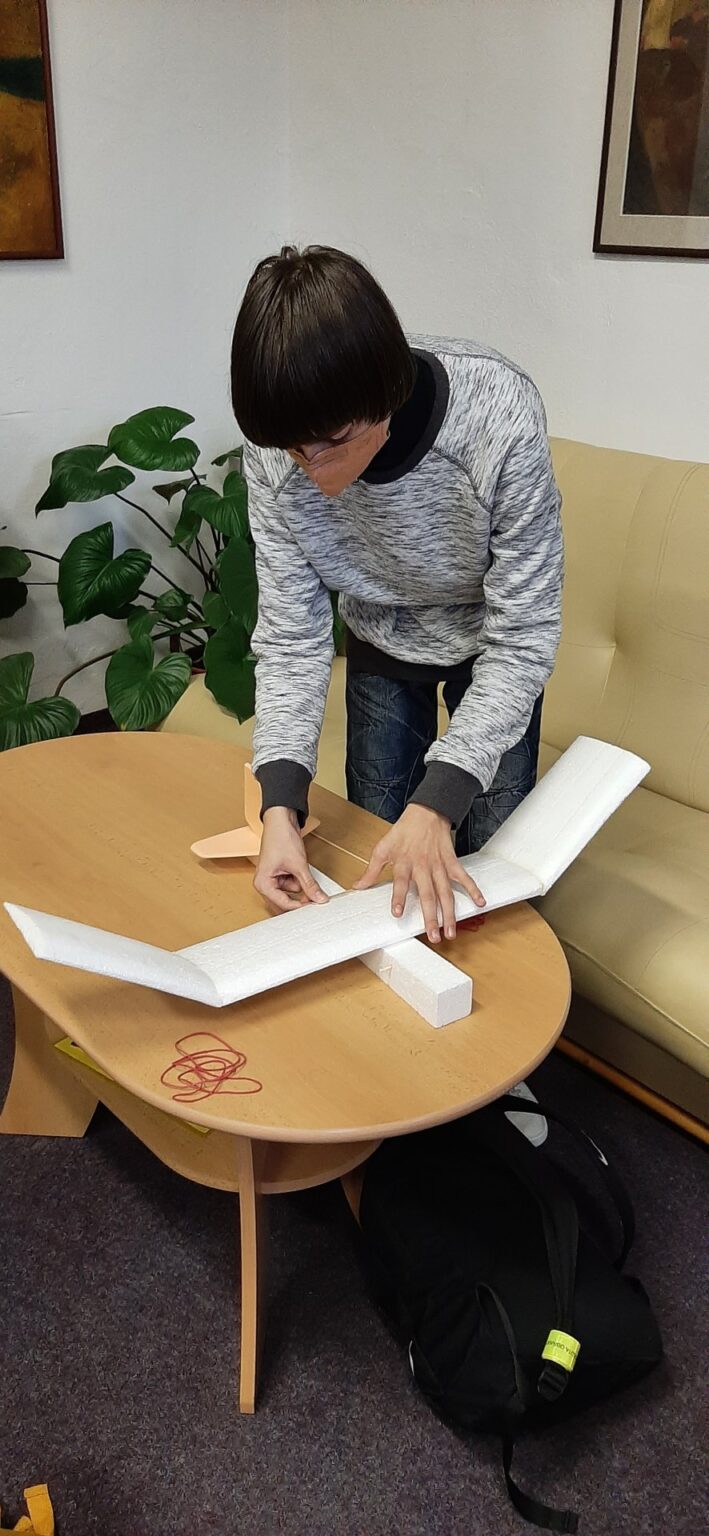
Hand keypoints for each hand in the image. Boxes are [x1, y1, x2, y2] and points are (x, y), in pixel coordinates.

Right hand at [254, 807, 327, 913]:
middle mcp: (265, 884)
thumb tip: (319, 898)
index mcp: (263, 884)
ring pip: (292, 892)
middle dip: (300, 897)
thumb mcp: (298, 864)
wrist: (281, 820)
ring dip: (301, 885)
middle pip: (285, 901)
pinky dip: (300, 879)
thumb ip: (309, 884)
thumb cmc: (281, 838)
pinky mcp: (280, 875)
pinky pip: (293, 884)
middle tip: (315, 895)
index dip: (300, 906)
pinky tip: (301, 869)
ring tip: (302, 869)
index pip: (283, 904)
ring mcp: (272, 880)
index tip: (315, 906)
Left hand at [353, 803, 484, 941]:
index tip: (398, 913)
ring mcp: (439, 866)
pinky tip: (479, 903)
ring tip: (450, 931)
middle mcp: (423, 867)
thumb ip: (371, 870)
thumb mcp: (383, 848)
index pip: (401, 883)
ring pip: (446, 893)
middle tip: (433, 935)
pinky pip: (464, 878)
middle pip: (428, 895)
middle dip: (431, 917)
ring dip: (449, 913)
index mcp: (405, 863)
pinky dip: (473, 889)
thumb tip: (357, 886)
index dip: (399, 897)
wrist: (427, 812)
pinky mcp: (452, 862)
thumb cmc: (404, 831)